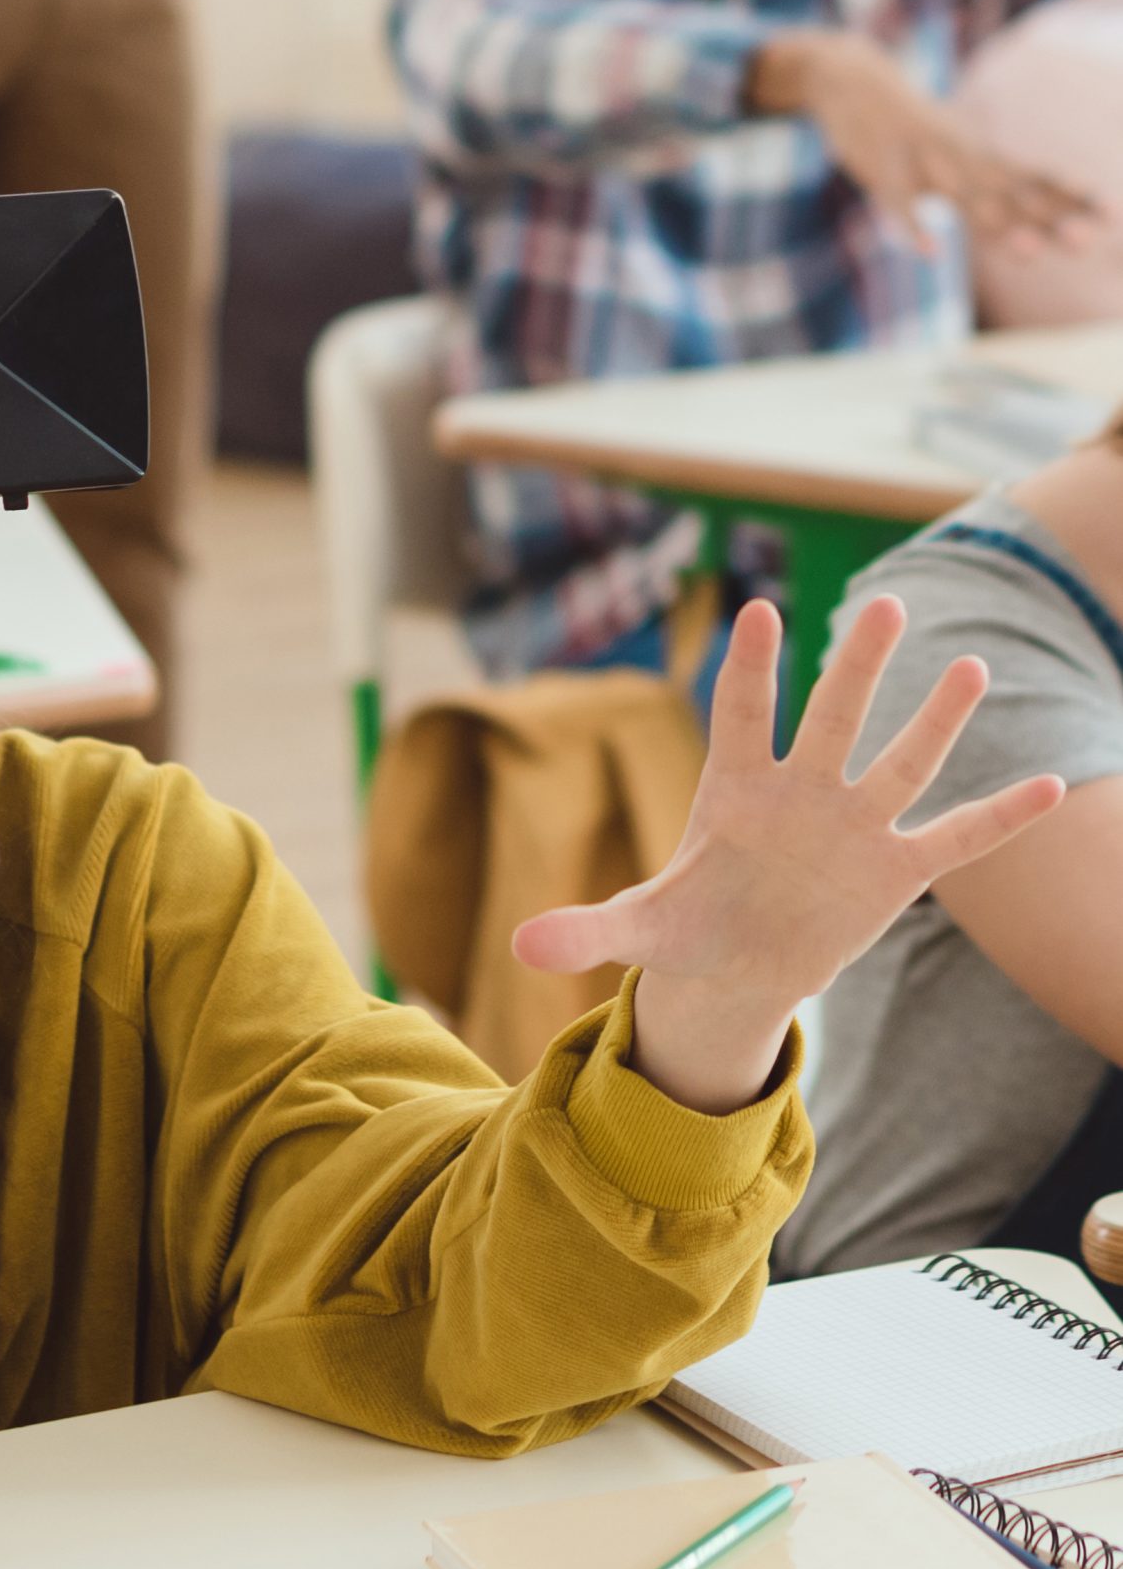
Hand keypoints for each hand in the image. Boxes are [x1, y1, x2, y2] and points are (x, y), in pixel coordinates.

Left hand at [513, 597, 1063, 1112]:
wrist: (736, 965)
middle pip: (833, 717)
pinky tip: (1049, 783)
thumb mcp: (637, 932)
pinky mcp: (894, 872)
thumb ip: (584, 931)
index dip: (752, 669)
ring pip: (901, 760)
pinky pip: (954, 836)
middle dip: (856, 667)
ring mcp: (853, 826)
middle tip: (884, 602)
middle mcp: (802, 792)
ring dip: (937, 719)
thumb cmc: (688, 926)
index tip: (761, 610)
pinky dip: (999, 816)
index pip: (743, 714)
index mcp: (735, 789)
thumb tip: (518, 947)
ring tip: (973, 664)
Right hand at [748, 29, 1100, 251]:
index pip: (1032, 178)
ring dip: (996, 223)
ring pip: (964, 197)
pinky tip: (931, 250)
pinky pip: (897, 203)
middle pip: (1010, 193)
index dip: (1069, 198)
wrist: (849, 78)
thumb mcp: (949, 145)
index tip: (1109, 216)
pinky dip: (913, 225)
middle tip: (1086, 242)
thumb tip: (1027, 218)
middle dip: (1048, 218)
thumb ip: (983, 181)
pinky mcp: (881, 171)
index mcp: (977, 153)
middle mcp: (960, 156)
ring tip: (1028, 252)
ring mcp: (921, 162)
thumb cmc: (905, 123)